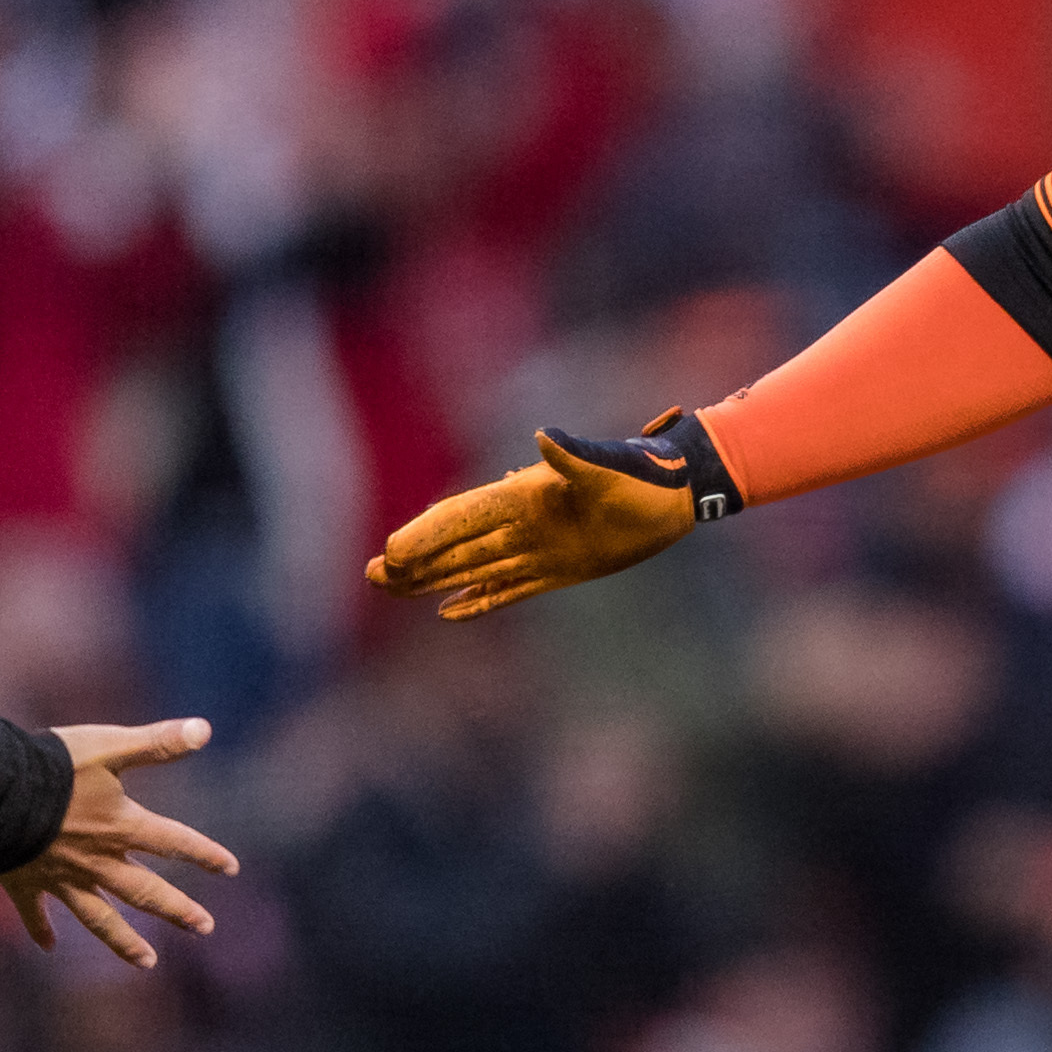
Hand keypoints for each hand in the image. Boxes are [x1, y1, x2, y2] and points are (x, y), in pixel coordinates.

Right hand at [0, 719, 236, 969]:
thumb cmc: (50, 765)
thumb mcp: (108, 745)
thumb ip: (156, 743)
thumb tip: (205, 729)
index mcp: (120, 827)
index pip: (174, 842)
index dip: (205, 854)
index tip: (231, 869)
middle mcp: (96, 860)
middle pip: (145, 892)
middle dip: (177, 910)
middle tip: (205, 928)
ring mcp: (60, 877)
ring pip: (99, 918)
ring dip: (124, 941)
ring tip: (148, 963)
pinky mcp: (24, 882)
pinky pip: (35, 913)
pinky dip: (41, 930)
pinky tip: (48, 948)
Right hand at [366, 416, 731, 619]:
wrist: (678, 494)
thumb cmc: (645, 474)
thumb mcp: (609, 465)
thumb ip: (574, 455)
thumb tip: (545, 438)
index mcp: (525, 496)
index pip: (462, 517)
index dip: (426, 534)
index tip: (393, 551)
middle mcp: (523, 523)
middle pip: (456, 545)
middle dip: (415, 561)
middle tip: (373, 575)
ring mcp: (537, 547)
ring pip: (473, 567)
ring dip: (434, 580)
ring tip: (394, 589)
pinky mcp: (558, 570)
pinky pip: (508, 589)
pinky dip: (478, 601)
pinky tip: (448, 612)